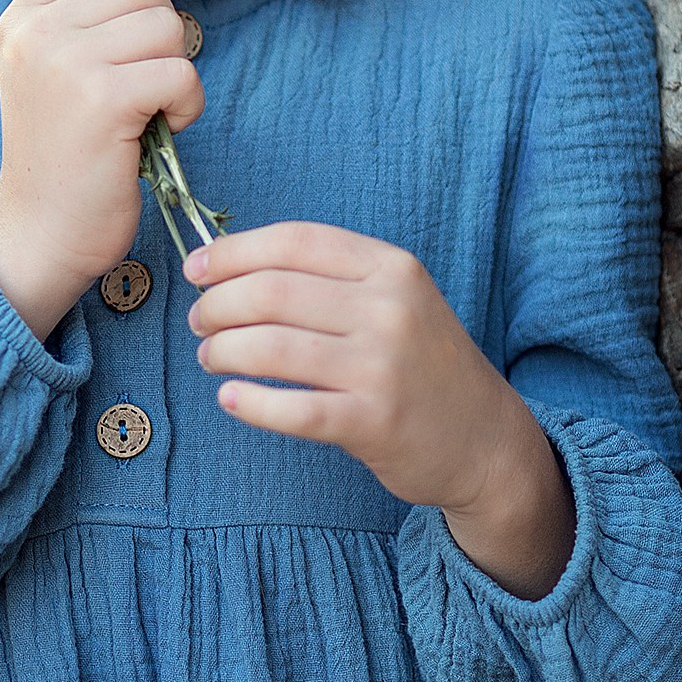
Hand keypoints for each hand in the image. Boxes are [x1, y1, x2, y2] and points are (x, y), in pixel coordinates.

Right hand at [0, 0, 202, 340]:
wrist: (43, 232)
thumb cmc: (67, 152)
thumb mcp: (55, 67)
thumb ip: (87, 14)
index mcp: (22, 16)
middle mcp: (35, 30)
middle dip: (163, 29)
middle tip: (144, 80)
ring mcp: (64, 62)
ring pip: (166, 25)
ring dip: (177, 69)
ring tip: (149, 109)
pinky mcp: (101, 99)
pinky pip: (179, 72)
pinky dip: (187, 103)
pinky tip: (162, 128)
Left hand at [185, 222, 575, 598]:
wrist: (486, 439)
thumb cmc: (420, 363)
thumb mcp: (395, 299)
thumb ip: (329, 277)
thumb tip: (231, 265)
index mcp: (390, 267)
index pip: (295, 241)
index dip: (233, 252)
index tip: (196, 269)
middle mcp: (389, 309)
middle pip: (272, 292)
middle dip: (218, 305)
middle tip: (199, 321)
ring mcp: (383, 366)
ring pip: (272, 348)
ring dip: (223, 350)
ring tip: (210, 357)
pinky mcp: (375, 422)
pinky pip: (292, 409)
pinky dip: (251, 403)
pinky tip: (231, 399)